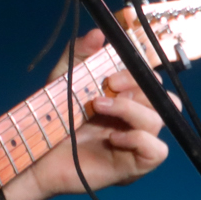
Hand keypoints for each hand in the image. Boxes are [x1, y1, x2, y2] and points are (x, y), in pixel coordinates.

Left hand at [1, 29, 173, 199]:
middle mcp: (135, 119)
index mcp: (126, 97)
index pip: (151, 81)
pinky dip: (139, 139)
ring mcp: (136, 143)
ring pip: (159, 120)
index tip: (111, 76)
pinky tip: (114, 137)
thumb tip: (99, 33)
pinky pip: (157, 151)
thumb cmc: (52, 118)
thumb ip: (80, 52)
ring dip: (131, 110)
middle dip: (140, 88)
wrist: (36, 153)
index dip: (139, 73)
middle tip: (110, 87)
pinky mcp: (133, 166)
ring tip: (99, 108)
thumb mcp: (63, 78)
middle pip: (164, 98)